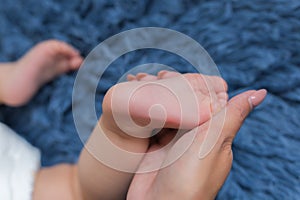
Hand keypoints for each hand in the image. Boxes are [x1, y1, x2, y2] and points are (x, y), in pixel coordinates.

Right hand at [127, 89, 266, 199]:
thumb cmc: (190, 180)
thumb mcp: (213, 143)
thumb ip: (232, 116)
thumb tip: (260, 92)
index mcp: (213, 133)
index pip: (206, 99)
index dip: (193, 82)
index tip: (178, 72)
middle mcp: (194, 137)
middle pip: (184, 103)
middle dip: (171, 88)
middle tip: (156, 75)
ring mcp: (174, 142)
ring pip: (167, 111)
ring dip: (157, 97)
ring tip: (143, 82)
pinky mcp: (155, 148)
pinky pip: (152, 124)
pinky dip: (145, 111)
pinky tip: (137, 100)